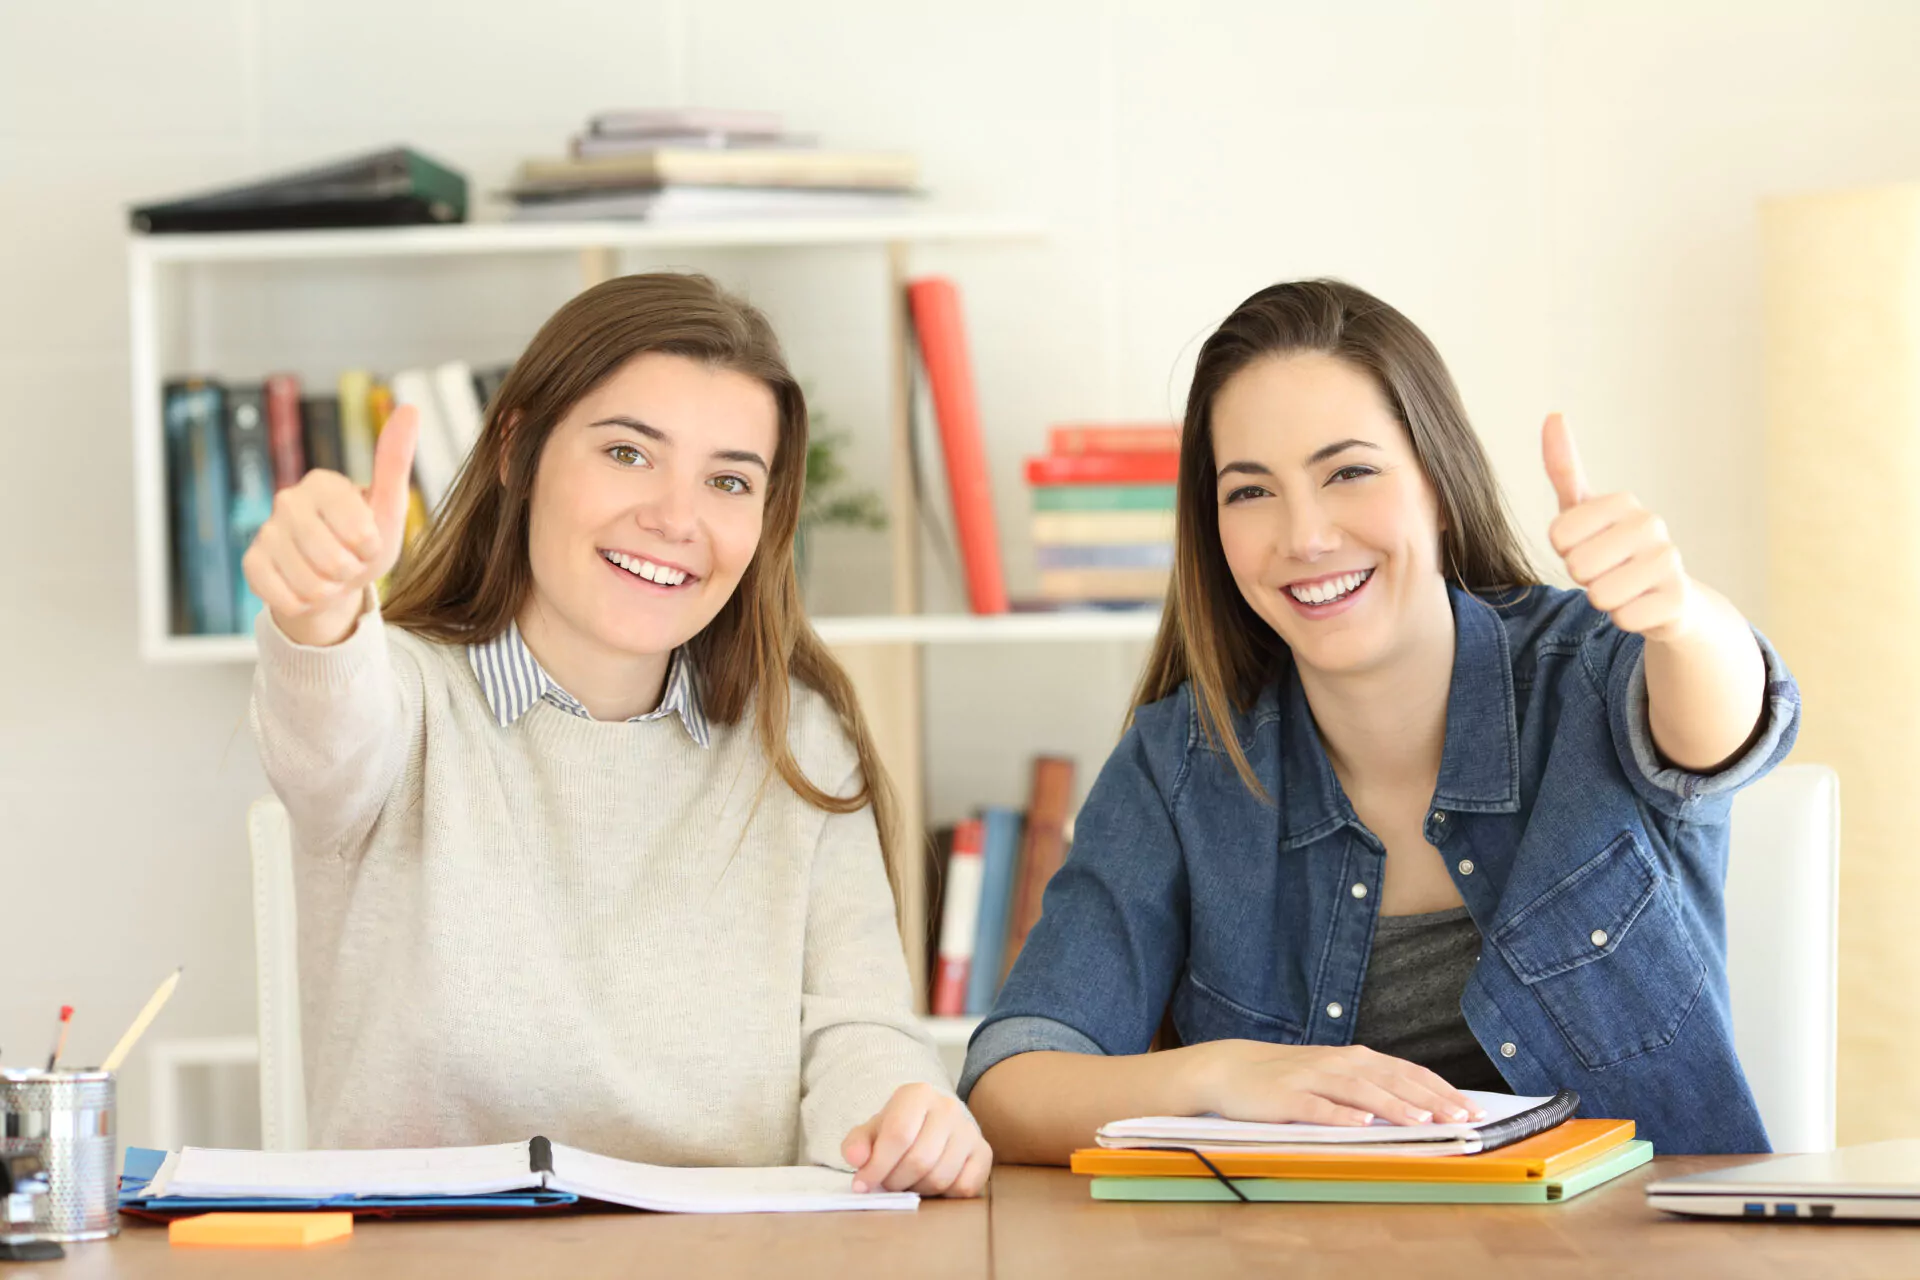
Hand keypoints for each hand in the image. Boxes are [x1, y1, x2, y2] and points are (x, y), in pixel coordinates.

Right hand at [241, 405, 418, 646]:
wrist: (334, 580)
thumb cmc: (365, 541)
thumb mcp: (389, 507)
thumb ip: (395, 462)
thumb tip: (410, 408)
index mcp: (323, 482)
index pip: (358, 530)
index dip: (370, 547)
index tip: (369, 542)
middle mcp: (287, 499)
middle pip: (333, 560)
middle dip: (350, 571)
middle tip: (348, 561)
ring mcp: (265, 530)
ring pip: (310, 583)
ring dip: (329, 590)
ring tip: (329, 575)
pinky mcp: (250, 563)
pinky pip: (286, 598)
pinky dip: (305, 603)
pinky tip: (305, 587)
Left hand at [841, 1082, 991, 1197]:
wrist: (931, 1124)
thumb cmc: (898, 1129)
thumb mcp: (872, 1131)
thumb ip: (857, 1143)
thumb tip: (856, 1159)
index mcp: (917, 1094)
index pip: (898, 1134)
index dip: (877, 1166)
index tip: (862, 1185)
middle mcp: (948, 1107)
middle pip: (919, 1160)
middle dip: (896, 1181)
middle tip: (887, 1183)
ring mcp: (970, 1130)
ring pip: (940, 1177)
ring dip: (918, 1190)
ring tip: (908, 1182)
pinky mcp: (984, 1153)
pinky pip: (964, 1187)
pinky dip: (944, 1195)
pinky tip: (932, 1184)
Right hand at [1185, 1040, 1484, 1125]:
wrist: (1227, 1069)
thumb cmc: (1286, 1078)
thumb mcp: (1331, 1076)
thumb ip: (1368, 1087)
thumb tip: (1417, 1107)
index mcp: (1352, 1058)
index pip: (1406, 1072)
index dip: (1440, 1089)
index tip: (1471, 1108)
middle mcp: (1337, 1063)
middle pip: (1390, 1079)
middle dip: (1429, 1098)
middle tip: (1461, 1118)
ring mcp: (1311, 1079)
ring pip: (1359, 1091)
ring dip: (1393, 1106)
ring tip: (1422, 1121)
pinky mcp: (1285, 1099)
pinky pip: (1317, 1107)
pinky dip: (1340, 1115)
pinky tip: (1361, 1125)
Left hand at [1543, 413, 1698, 642]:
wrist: (1667, 597)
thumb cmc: (1613, 549)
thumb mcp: (1582, 509)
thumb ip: (1564, 468)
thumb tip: (1553, 415)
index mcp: (1623, 502)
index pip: (1559, 535)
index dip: (1564, 550)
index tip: (1585, 545)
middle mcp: (1652, 525)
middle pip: (1578, 566)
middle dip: (1583, 577)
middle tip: (1605, 571)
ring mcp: (1671, 562)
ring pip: (1600, 595)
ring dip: (1603, 599)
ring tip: (1622, 588)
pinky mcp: (1680, 600)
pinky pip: (1626, 618)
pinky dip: (1625, 619)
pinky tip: (1641, 606)